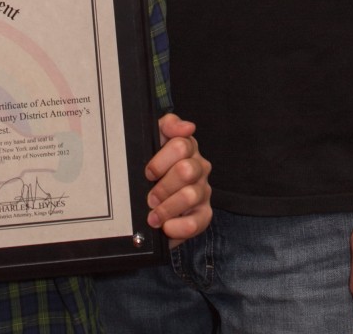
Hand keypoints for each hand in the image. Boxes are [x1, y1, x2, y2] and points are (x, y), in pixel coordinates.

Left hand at [146, 112, 211, 246]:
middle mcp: (199, 167)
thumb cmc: (154, 166)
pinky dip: (180, 227)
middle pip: (186, 171)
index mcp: (187, 146)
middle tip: (150, 197)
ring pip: (190, 196)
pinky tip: (167, 227)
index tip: (148, 172)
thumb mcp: (155, 139)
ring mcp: (203, 191)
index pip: (180, 146)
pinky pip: (198, 222)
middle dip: (163, 186)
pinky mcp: (204, 214)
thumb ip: (168, 125)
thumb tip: (187, 126)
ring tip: (153, 216)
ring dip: (167, 208)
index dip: (160, 161)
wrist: (152, 198)